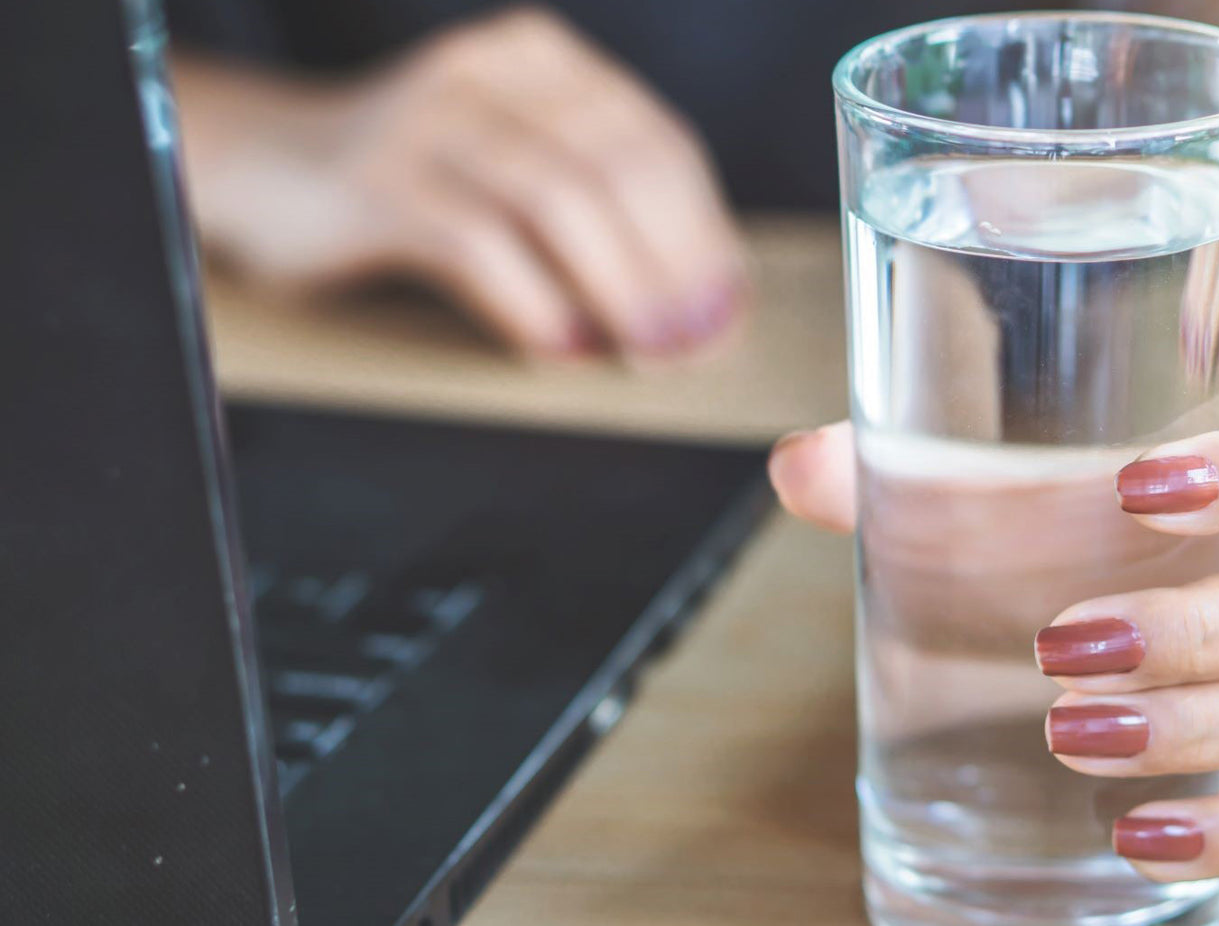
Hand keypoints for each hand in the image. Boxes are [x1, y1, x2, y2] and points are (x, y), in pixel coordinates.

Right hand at [173, 7, 746, 357]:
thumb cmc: (409, 183)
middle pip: (617, 168)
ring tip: (646, 353)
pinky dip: (533, 303)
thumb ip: (591, 201)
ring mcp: (429, 119)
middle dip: (671, 267)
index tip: (728, 306)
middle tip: (695, 342)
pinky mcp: (377, 180)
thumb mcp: (511, 165)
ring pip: (557, 199)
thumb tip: (694, 297)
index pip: (657, 140)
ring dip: (616, 288)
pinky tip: (564, 348)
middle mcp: (490, 73)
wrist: (261, 166)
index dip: (704, 231)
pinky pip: (476, 243)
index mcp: (540, 62)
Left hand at [768, 374, 1218, 880]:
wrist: (1211, 512)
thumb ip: (922, 450)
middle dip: (1188, 634)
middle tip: (1060, 652)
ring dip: (1195, 732)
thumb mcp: (1051, 440)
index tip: (1136, 488)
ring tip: (1071, 738)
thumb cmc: (1120, 472)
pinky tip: (1138, 835)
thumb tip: (796, 468)